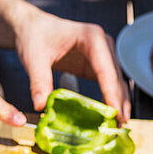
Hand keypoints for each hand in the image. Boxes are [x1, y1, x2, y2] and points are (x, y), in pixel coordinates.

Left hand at [13, 9, 130, 121]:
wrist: (32, 27)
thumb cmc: (34, 36)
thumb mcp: (34, 58)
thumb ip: (39, 81)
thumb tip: (41, 105)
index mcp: (91, 37)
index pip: (106, 70)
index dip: (112, 94)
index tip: (115, 114)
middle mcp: (103, 44)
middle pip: (116, 78)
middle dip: (119, 102)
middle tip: (119, 126)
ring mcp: (104, 54)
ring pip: (118, 82)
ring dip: (120, 103)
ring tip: (119, 125)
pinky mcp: (100, 65)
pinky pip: (110, 84)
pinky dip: (112, 99)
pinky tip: (112, 115)